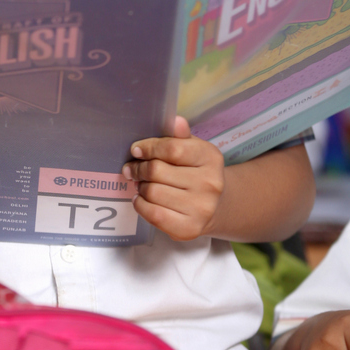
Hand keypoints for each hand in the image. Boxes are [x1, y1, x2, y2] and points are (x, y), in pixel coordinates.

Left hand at [122, 116, 224, 240]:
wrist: (216, 206)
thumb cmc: (197, 171)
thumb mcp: (194, 149)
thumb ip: (181, 136)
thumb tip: (175, 120)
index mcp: (210, 157)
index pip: (172, 148)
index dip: (148, 147)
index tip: (136, 150)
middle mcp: (210, 183)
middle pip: (157, 171)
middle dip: (139, 168)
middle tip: (133, 168)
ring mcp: (201, 208)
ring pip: (152, 192)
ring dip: (140, 186)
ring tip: (141, 183)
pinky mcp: (189, 229)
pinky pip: (153, 214)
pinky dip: (141, 205)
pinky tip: (142, 198)